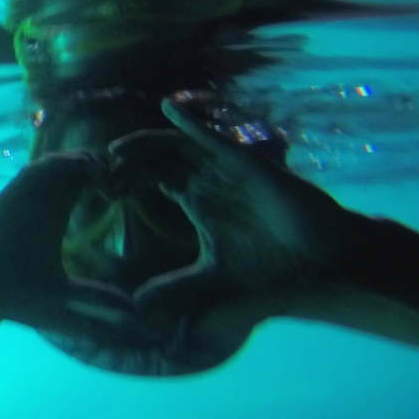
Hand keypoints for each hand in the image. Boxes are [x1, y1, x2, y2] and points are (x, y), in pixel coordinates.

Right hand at [0, 151, 137, 328]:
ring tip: (112, 184)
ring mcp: (32, 191)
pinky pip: (48, 164)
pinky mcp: (19, 190)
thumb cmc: (17, 294)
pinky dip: (73, 163)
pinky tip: (95, 180)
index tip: (127, 196)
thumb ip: (97, 299)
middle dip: (107, 165)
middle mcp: (46, 197)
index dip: (110, 179)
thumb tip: (134, 313)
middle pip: (81, 162)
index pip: (87, 179)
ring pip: (68, 158)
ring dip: (93, 161)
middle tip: (126, 184)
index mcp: (58, 213)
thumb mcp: (67, 297)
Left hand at [109, 99, 351, 331]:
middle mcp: (206, 178)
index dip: (127, 178)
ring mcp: (226, 168)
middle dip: (129, 158)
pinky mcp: (247, 163)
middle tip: (99, 168)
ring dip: (147, 143)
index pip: (153, 178)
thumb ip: (174, 288)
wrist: (319, 260)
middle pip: (158, 157)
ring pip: (178, 144)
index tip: (101, 190)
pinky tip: (170, 109)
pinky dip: (193, 123)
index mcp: (195, 199)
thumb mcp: (211, 278)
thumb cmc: (271, 265)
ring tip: (116, 149)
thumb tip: (135, 309)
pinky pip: (216, 138)